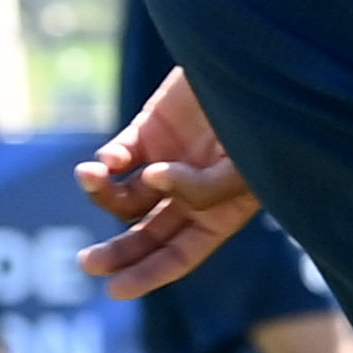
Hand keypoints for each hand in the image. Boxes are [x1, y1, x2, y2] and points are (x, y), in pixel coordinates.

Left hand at [78, 67, 261, 295]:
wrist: (255, 63)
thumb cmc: (264, 123)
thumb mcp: (246, 168)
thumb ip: (204, 188)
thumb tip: (154, 183)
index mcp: (219, 212)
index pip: (181, 254)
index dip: (149, 274)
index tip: (116, 289)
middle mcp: (190, 193)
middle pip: (145, 234)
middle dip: (117, 250)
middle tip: (88, 262)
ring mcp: (167, 160)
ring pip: (124, 196)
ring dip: (103, 193)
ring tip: (90, 178)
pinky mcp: (149, 129)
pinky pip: (119, 156)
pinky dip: (107, 161)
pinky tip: (105, 162)